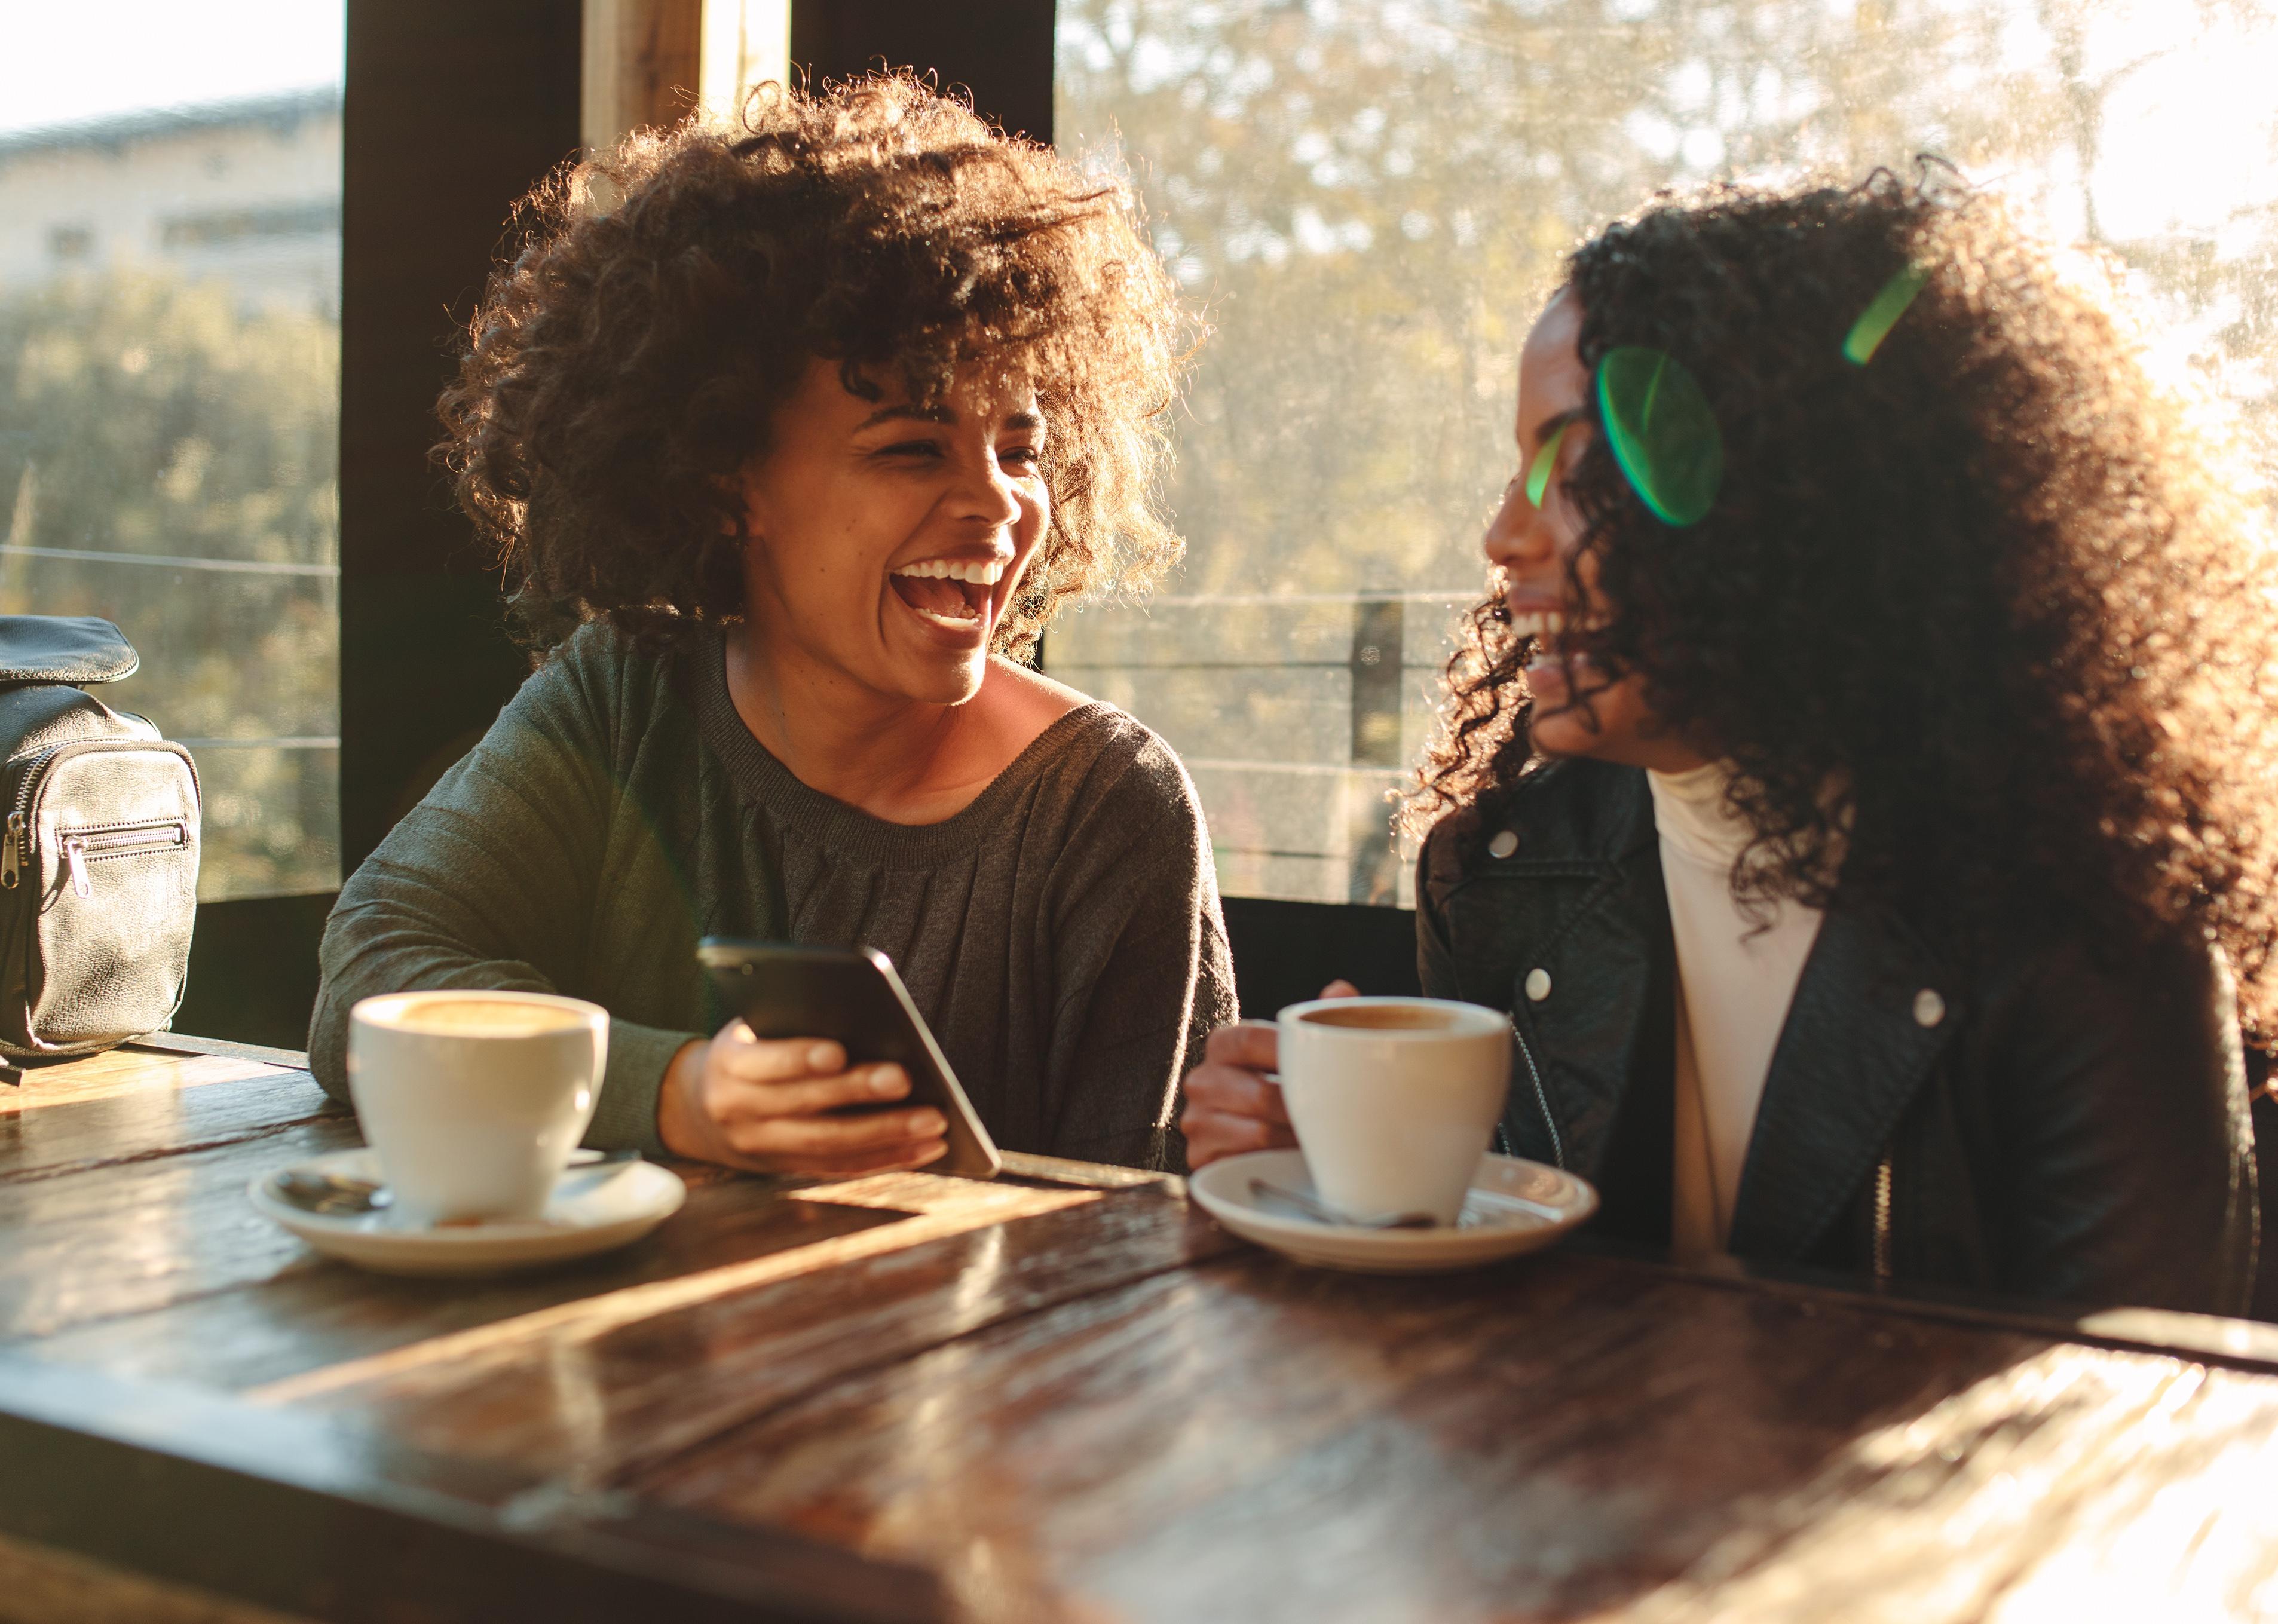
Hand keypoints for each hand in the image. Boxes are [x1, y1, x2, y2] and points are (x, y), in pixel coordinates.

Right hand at [657, 1019, 947, 1175]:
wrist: (697, 1107)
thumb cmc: (748, 1050)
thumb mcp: (752, 1029)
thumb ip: (792, 1027)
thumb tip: (867, 1022)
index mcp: (729, 1065)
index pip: (765, 1063)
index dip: (800, 1059)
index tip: (838, 1051)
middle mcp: (740, 1112)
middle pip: (805, 1108)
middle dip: (858, 1095)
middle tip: (906, 1079)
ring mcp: (763, 1149)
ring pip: (828, 1146)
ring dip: (886, 1135)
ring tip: (935, 1121)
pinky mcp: (787, 1170)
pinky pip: (841, 1168)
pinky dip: (887, 1159)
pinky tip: (926, 1147)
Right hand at [1180, 979, 1356, 1168]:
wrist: (1263, 1141)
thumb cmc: (1290, 1085)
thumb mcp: (1304, 1050)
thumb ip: (1323, 1018)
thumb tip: (1339, 990)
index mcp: (1223, 1044)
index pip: (1250, 1040)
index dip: (1288, 1055)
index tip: (1326, 1070)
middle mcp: (1201, 1080)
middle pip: (1259, 1094)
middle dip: (1304, 1110)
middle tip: (1338, 1117)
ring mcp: (1196, 1121)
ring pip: (1257, 1133)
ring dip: (1296, 1140)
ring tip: (1323, 1141)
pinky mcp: (1199, 1159)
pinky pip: (1245, 1164)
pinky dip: (1277, 1165)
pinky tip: (1296, 1162)